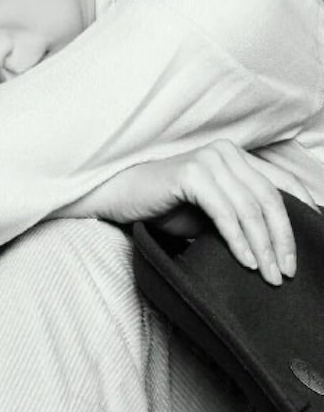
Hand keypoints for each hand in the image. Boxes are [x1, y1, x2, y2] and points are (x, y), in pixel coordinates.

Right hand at [51, 139, 319, 284]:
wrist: (122, 196)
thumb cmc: (165, 205)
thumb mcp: (212, 210)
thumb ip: (242, 215)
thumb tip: (279, 243)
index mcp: (234, 156)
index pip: (280, 183)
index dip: (301, 215)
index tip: (310, 247)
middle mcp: (225, 152)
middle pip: (269, 198)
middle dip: (282, 239)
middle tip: (286, 272)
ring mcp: (208, 160)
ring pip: (250, 208)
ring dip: (263, 246)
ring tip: (268, 275)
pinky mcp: (191, 174)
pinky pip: (224, 212)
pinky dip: (238, 240)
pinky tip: (246, 262)